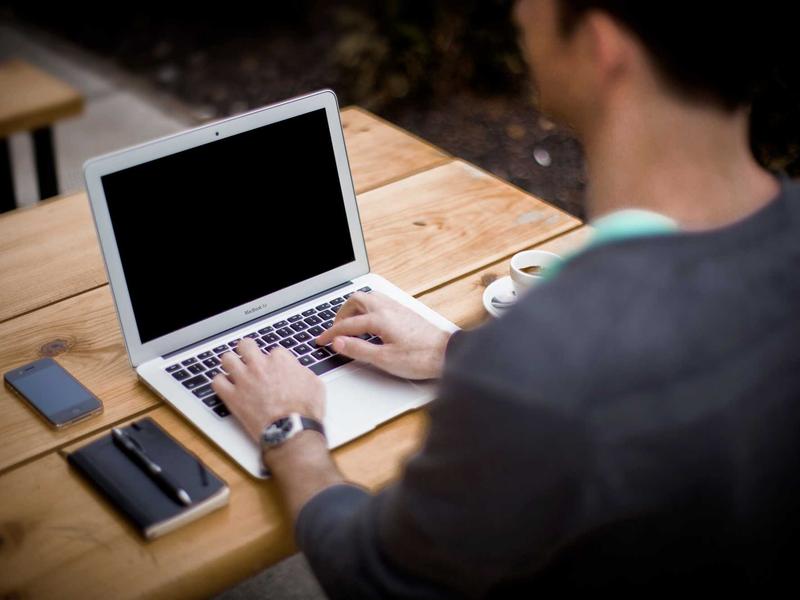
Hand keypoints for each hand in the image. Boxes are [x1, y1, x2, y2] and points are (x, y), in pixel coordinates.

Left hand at [210, 338, 324, 443]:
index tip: (274, 368)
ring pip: (227, 359)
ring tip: (233, 368)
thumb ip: (303, 372)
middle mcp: (260, 366)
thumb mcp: (315, 385)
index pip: (273, 351)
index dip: (274, 360)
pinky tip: (226, 386)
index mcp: (280, 361)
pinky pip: (217, 382)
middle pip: (246, 345)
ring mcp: (244, 380)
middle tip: (248, 357)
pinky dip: (220, 383)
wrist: (292, 431)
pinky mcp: (232, 397)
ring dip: (230, 363)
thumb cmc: (304, 411)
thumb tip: (298, 371)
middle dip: (247, 350)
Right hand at [314, 291, 451, 379]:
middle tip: (335, 330)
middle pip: (356, 300)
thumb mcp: (384, 359)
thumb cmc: (420, 358)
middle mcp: (388, 308)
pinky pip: (380, 301)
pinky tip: (370, 321)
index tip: (322, 341)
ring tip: (350, 324)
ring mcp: (397, 308)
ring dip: (355, 308)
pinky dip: (368, 308)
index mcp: (380, 319)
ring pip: (369, 297)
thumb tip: (338, 343)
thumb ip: (358, 350)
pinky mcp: (405, 312)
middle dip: (341, 314)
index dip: (331, 333)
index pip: (347, 324)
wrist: (447, 354)